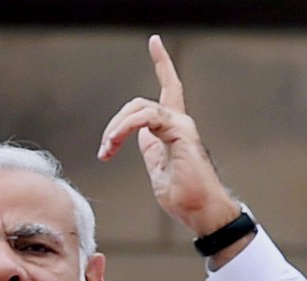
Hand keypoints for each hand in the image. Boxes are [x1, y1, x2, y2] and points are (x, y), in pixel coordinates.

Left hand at [97, 35, 239, 236]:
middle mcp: (179, 122)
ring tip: (108, 150)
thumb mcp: (158, 169)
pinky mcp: (180, 132)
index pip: (169, 88)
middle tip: (105, 150)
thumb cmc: (184, 197)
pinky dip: (125, 128)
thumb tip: (141, 138)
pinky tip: (115, 143)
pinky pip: (146, 118)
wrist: (201, 211)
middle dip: (115, 124)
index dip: (163, 64)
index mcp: (172, 129)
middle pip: (138, 103)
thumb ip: (150, 150)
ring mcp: (181, 125)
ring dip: (116, 128)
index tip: (155, 42)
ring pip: (139, 108)